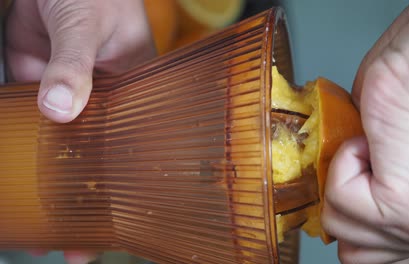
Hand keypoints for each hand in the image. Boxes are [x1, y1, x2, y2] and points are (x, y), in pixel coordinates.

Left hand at [5, 0, 154, 262]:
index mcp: (133, 90)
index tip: (114, 226)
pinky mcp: (33, 77)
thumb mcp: (87, 26)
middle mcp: (103, 97)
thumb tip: (59, 110)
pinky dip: (16, 139)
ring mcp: (66, 90)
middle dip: (84, 195)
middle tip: (72, 242)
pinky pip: (25, 113)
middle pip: (95, 153)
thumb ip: (74, 66)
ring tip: (42, 220)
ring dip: (48, 174)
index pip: (133, 145)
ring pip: (58, 138)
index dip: (125, 187)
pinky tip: (14, 169)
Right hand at [322, 0, 408, 262]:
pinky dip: (345, 162)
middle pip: (354, 256)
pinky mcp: (405, 208)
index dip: (354, 228)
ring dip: (344, 177)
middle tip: (360, 169)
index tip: (350, 197)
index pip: (377, 258)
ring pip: (339, 228)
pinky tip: (373, 142)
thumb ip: (375, 198)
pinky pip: (341, 198)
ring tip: (373, 147)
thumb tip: (340, 216)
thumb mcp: (391, 164)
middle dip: (343, 208)